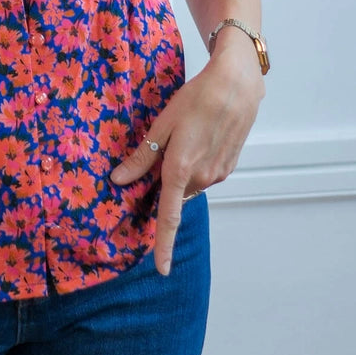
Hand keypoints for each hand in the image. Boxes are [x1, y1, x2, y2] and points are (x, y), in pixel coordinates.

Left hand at [110, 45, 263, 274]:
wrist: (237, 85)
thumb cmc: (196, 98)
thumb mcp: (162, 125)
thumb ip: (142, 158)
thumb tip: (119, 180)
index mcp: (180, 169)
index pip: (168, 216)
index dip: (162, 244)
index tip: (160, 269)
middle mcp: (202, 178)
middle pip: (175, 194)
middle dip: (165, 184)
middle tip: (163, 150)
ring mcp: (218, 174)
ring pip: (190, 185)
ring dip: (181, 172)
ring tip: (185, 136)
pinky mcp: (229, 167)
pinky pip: (204, 175)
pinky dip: (196, 165)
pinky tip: (199, 138)